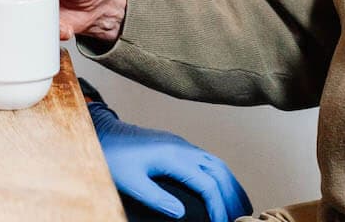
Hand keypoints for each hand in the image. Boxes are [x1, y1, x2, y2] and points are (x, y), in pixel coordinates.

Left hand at [88, 99, 251, 221]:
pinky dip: (222, 176)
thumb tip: (181, 214)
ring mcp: (181, 145)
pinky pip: (209, 160)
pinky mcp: (178, 146)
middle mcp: (182, 147)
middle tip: (242, 219)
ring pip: (217, 163)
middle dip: (233, 197)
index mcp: (172, 155)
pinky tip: (223, 190)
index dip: (218, 207)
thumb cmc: (113, 156)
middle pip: (219, 171)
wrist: (102, 132)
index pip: (207, 183)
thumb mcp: (129, 181)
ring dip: (232, 185)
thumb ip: (155, 197)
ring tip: (241, 208)